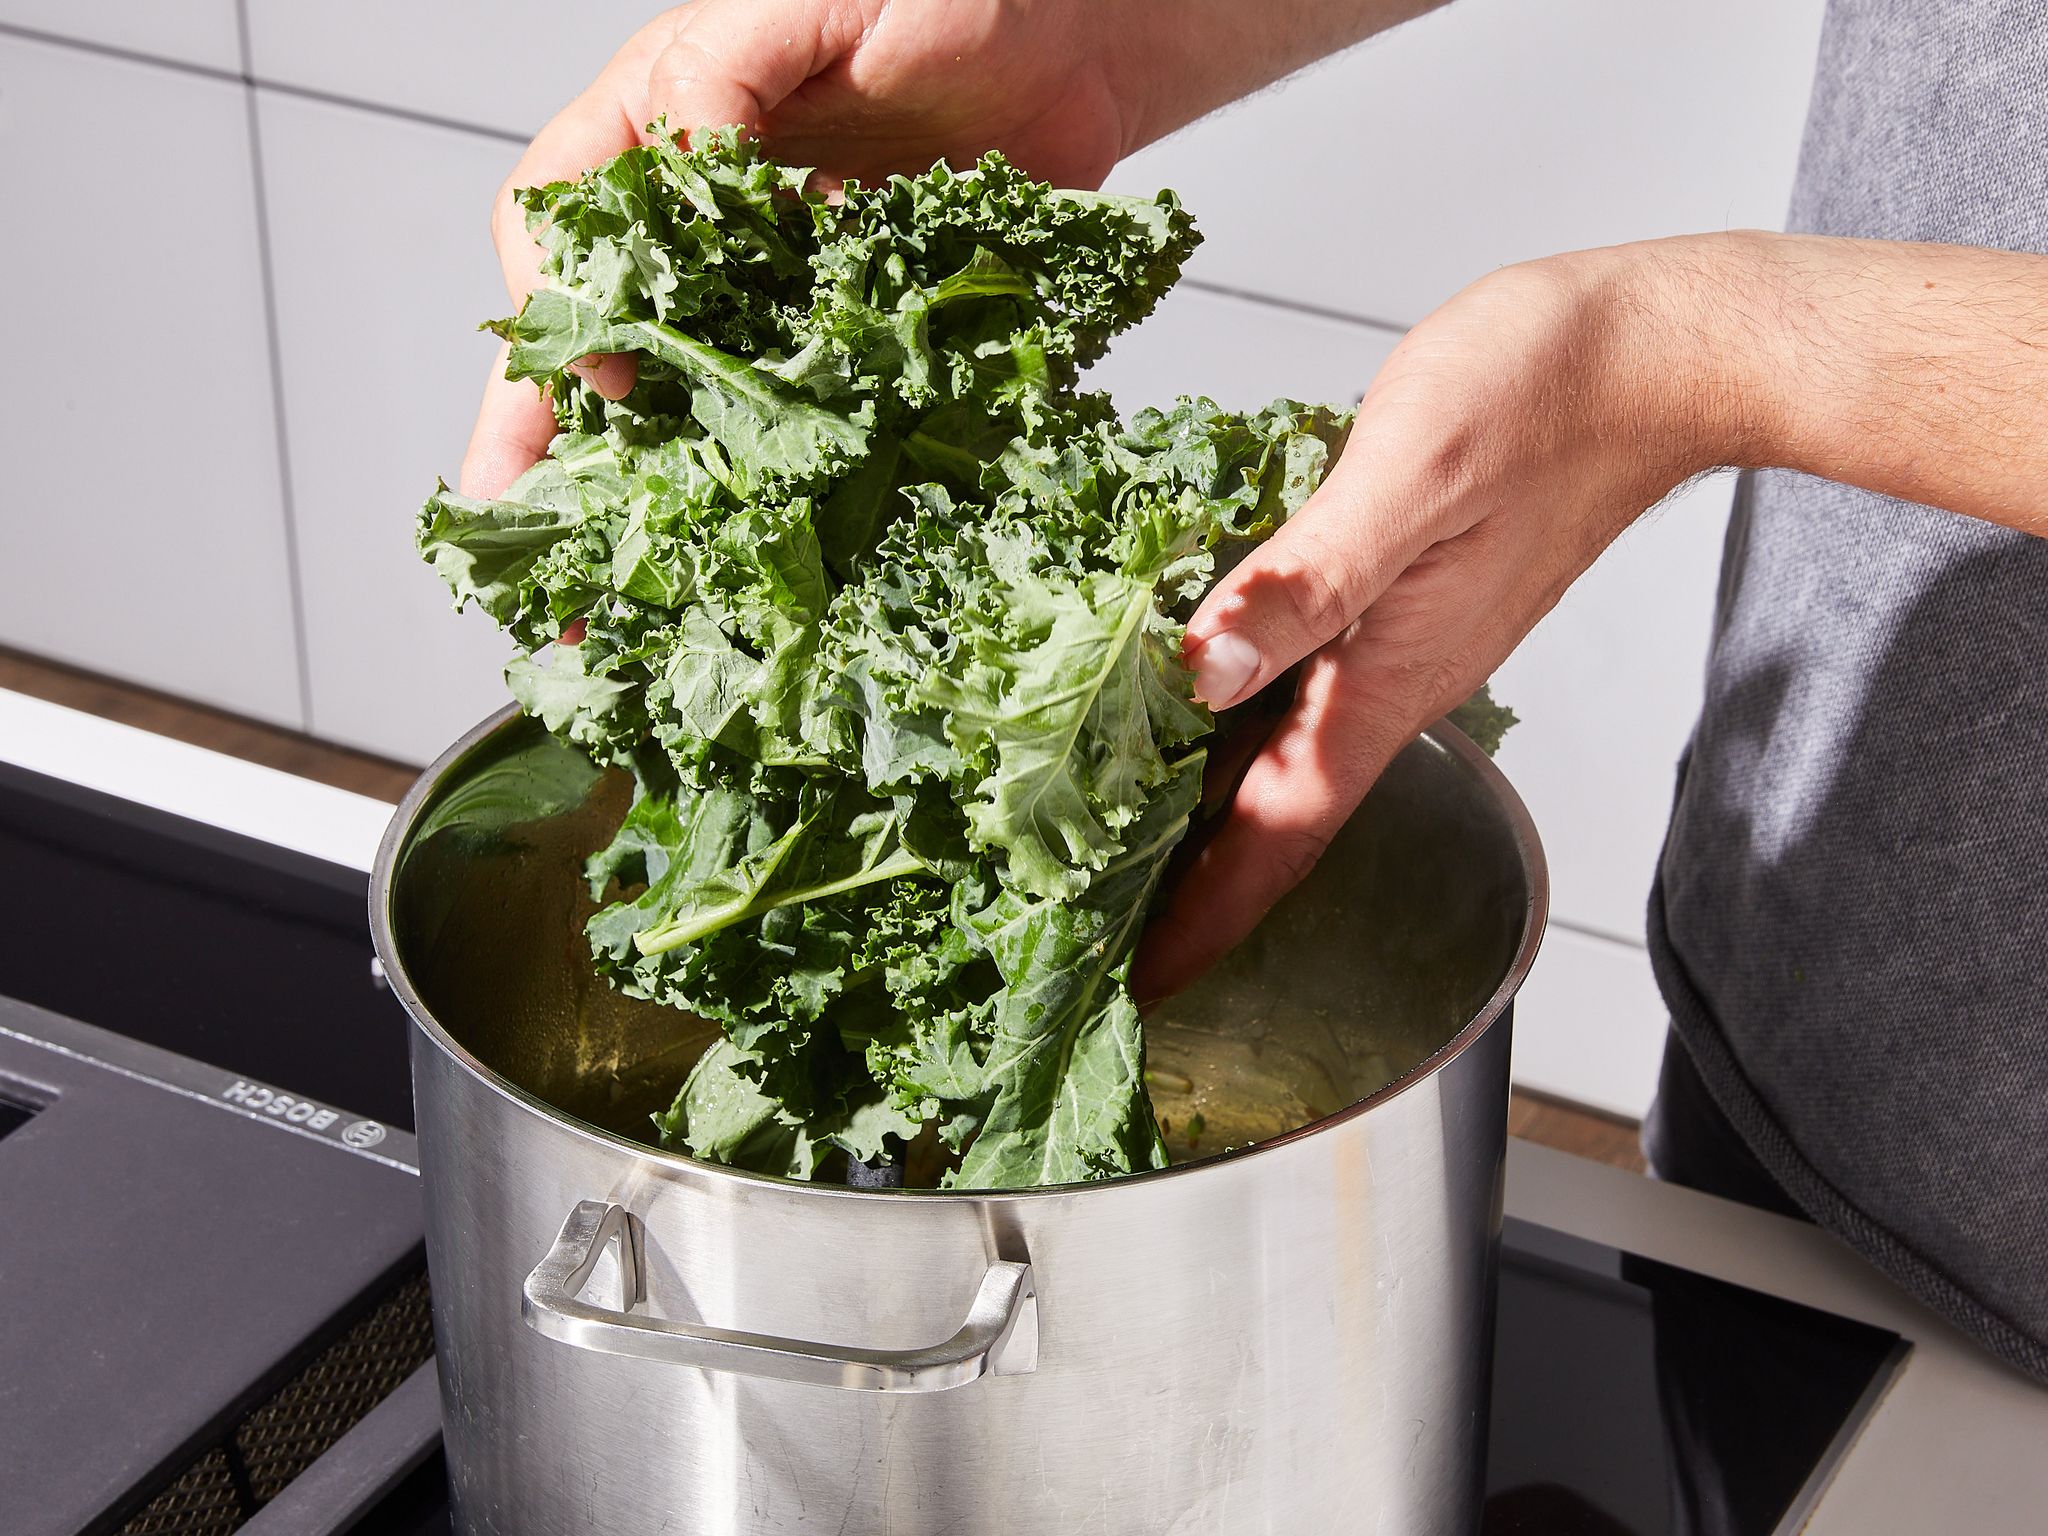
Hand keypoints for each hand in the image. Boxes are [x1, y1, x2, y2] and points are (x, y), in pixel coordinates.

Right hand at [459, 0, 1144, 503]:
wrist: (1082, 40)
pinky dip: (770, 490)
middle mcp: (705, 220)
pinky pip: (795, 419)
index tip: (595, 384)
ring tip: (622, 598)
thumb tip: (678, 181)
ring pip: (684, 398)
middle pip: (597, 340)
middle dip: (553, 448)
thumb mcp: (815, 3)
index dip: (558, 311)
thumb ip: (726, 77)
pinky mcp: (851, 333)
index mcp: (663, 126)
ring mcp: (776, 286)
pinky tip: (754, 559)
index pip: (559, 226)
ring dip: (649, 495)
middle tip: (526, 552)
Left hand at [1132, 235, 1768, 1002]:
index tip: (1150, 986)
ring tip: (1129, 847)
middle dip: (1197, 888)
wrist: (1661, 357)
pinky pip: (1311, 690)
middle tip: (1106, 926)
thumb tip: (1200, 666)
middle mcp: (1397, 683)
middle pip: (1278, 816)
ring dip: (1216, 813)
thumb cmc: (1555, 397)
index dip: (1210, 914)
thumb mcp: (1406, 475)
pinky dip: (1246, 721)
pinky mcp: (1411, 602)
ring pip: (1291, 754)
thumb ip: (1303, 581)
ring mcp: (1407, 647)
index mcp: (1389, 679)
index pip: (1282, 833)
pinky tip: (1200, 706)